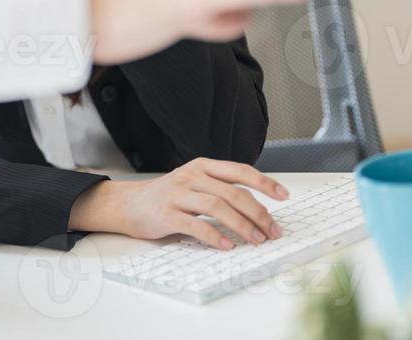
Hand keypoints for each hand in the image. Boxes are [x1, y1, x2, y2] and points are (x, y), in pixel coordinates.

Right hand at [68, 159, 287, 248]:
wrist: (128, 204)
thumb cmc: (167, 197)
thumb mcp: (194, 184)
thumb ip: (220, 190)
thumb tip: (257, 210)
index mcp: (202, 166)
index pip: (239, 171)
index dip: (264, 183)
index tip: (283, 196)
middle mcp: (191, 176)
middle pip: (233, 192)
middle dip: (258, 213)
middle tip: (272, 230)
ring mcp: (178, 194)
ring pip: (217, 207)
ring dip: (241, 225)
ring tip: (256, 240)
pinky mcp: (166, 214)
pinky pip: (195, 225)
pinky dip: (214, 236)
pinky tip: (227, 246)